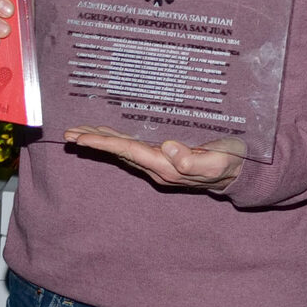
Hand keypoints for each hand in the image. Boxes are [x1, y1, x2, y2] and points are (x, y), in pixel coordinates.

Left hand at [63, 125, 246, 192]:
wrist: (238, 173)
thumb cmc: (231, 163)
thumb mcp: (219, 160)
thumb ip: (195, 158)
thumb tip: (168, 147)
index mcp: (167, 167)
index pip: (128, 152)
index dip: (104, 144)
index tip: (81, 138)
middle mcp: (157, 167)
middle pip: (119, 152)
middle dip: (93, 142)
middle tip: (68, 133)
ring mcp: (158, 164)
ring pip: (122, 151)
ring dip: (100, 141)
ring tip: (78, 133)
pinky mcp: (162, 158)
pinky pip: (131, 149)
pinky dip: (115, 140)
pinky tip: (107, 134)